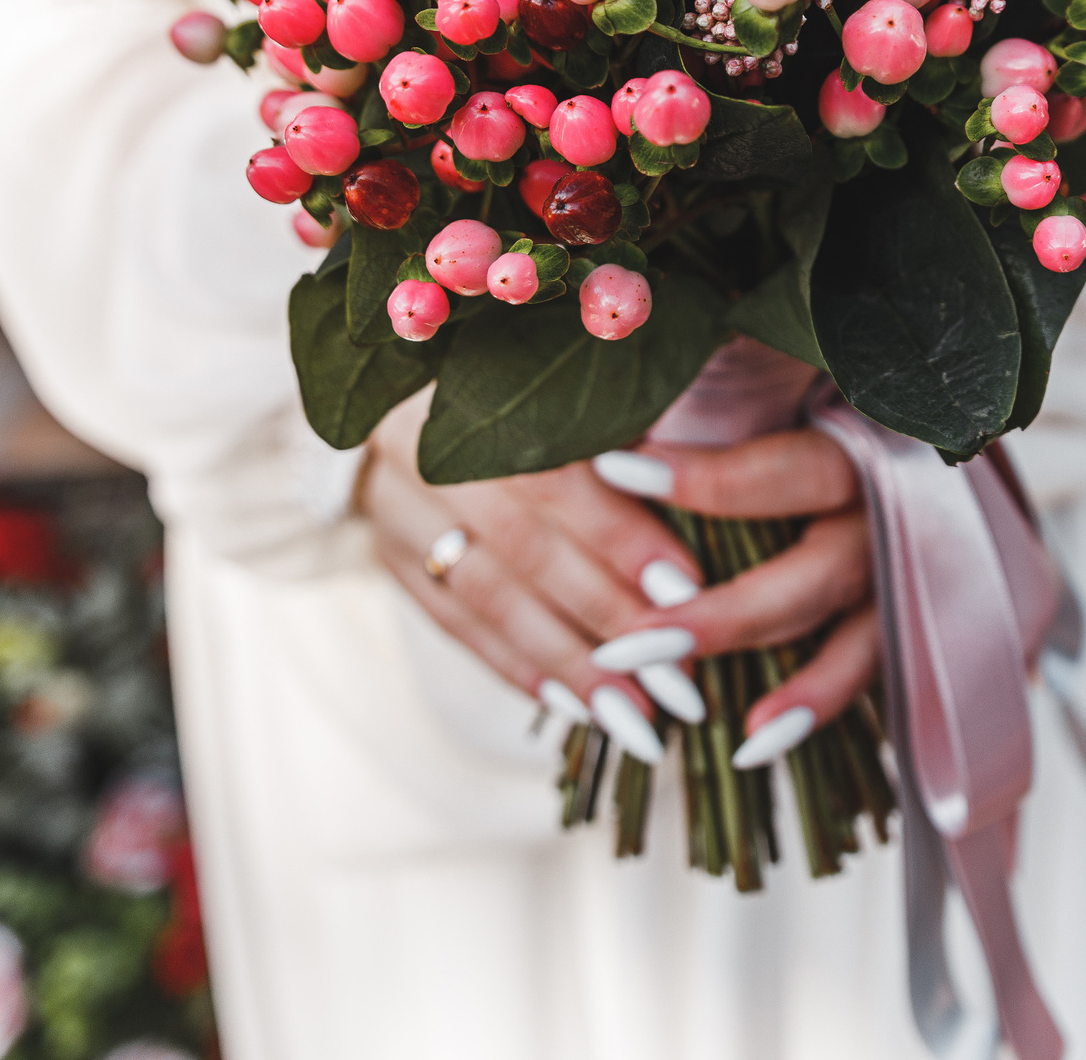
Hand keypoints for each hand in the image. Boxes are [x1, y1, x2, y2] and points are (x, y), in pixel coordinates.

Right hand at [361, 390, 706, 759]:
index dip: (620, 535)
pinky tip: (574, 705)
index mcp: (472, 386)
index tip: (687, 589)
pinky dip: (517, 666)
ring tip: (634, 715)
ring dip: (568, 662)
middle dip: (607, 618)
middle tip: (677, 678)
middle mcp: (424, 447)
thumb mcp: (565, 369)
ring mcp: (396, 504)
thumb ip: (620, 418)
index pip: (553, 475)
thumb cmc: (519, 371)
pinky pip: (454, 621)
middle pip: (524, 548)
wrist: (394, 380)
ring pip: (488, 597)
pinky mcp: (389, 551)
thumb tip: (696, 482)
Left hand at [587, 430, 877, 762]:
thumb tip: (615, 413)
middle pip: (818, 574)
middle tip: (632, 642)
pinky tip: (752, 745)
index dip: (709, 480)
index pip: (786, 471)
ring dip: (788, 685)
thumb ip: (713, 409)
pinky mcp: (897, 623)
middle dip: (724, 614)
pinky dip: (812, 707)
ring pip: (853, 639)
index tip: (614, 475)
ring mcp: (901, 578)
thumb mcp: (774, 398)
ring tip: (709, 721)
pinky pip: (861, 674)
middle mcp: (890, 518)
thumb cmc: (807, 419)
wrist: (928, 451)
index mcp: (857, 451)